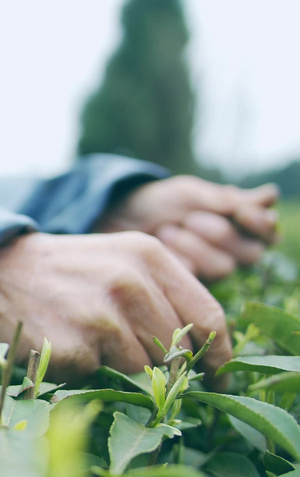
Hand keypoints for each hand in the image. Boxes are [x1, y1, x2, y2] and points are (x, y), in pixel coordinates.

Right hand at [0, 232, 230, 384]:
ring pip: (145, 369)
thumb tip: (200, 349)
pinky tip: (74, 343)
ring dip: (125, 366)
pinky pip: (104, 376)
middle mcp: (132, 281)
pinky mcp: (76, 344)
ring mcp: (103, 313)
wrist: (10, 270)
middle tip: (151, 368)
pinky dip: (93, 368)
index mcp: (151, 256)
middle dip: (171, 369)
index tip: (220, 376)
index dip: (220, 352)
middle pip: (180, 350)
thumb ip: (167, 296)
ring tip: (97, 338)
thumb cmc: (76, 270)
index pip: (208, 314)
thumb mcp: (126, 261)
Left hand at [96, 176, 278, 279]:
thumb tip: (271, 195)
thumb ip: (227, 201)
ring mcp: (207, 268)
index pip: (266, 230)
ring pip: (223, 267)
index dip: (258, 224)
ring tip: (167, 231)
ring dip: (193, 245)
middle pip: (250, 253)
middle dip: (219, 235)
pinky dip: (177, 258)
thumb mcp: (190, 194)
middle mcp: (227, 248)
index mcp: (234, 221)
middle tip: (190, 219)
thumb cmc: (157, 202)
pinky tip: (160, 246)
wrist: (117, 218)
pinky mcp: (187, 287)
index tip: (239, 213)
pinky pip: (195, 278)